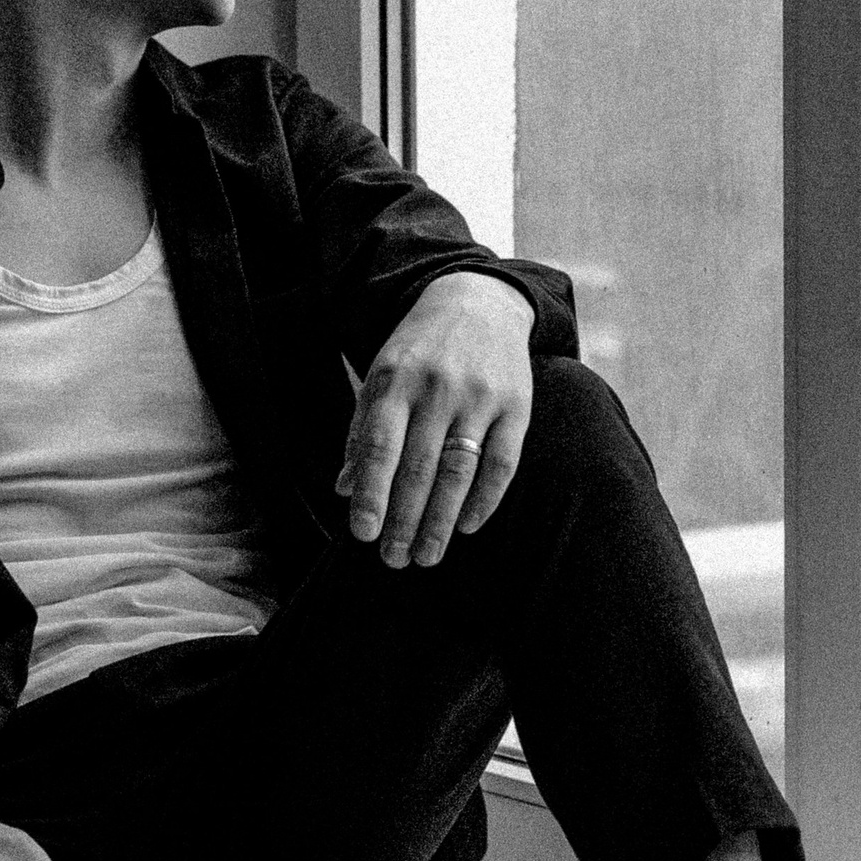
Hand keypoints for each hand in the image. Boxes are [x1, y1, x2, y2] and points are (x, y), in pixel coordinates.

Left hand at [337, 271, 533, 567]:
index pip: (379, 447)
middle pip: (418, 466)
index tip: (362, 534)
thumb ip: (362, 431)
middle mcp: (438, 387)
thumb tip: (344, 490)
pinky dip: (484, 499)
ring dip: (441, 520)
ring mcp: (480, 396)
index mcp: (395, 379)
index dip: (371, 494)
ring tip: (427, 556)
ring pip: (459, 470)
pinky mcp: (517, 405)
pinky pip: (502, 462)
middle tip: (394, 559)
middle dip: (405, 520)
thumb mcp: (381, 377)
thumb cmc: (419, 351)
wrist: (478, 300)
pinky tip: (466, 527)